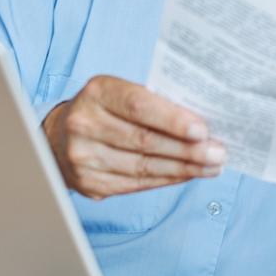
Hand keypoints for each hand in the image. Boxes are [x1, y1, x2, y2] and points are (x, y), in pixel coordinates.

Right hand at [42, 75, 225, 198]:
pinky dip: (168, 179)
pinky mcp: (89, 183)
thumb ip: (155, 101)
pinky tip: (189, 174)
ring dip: (184, 168)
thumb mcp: (122, 92)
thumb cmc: (105, 109)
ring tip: (212, 165)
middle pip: (145, 141)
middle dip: (188, 150)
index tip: (202, 130)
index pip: (139, 106)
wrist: (57, 136)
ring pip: (144, 167)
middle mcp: (84, 124)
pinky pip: (137, 184)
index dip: (173, 120)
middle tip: (218, 152)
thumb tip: (202, 122)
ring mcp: (83, 157)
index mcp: (97, 92)